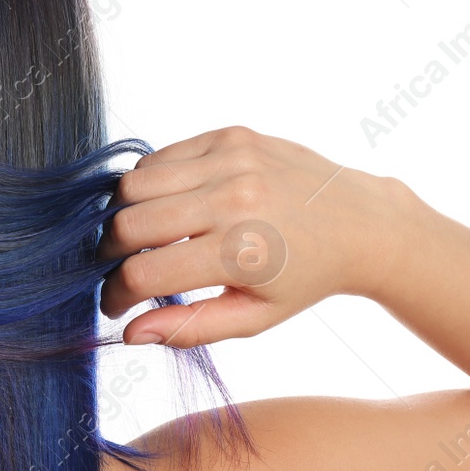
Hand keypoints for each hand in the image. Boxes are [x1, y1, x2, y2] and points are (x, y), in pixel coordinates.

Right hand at [98, 126, 415, 347]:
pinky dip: (149, 185)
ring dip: (125, 216)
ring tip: (144, 238)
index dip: (116, 295)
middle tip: (124, 269)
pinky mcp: (231, 136)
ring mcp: (232, 160)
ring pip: (133, 185)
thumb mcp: (253, 318)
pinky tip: (170, 207)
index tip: (116, 304)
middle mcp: (234, 200)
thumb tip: (130, 334)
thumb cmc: (303, 278)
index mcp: (240, 253)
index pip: (143, 274)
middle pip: (128, 225)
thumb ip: (190, 328)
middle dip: (110, 254)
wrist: (359, 222)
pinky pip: (159, 158)